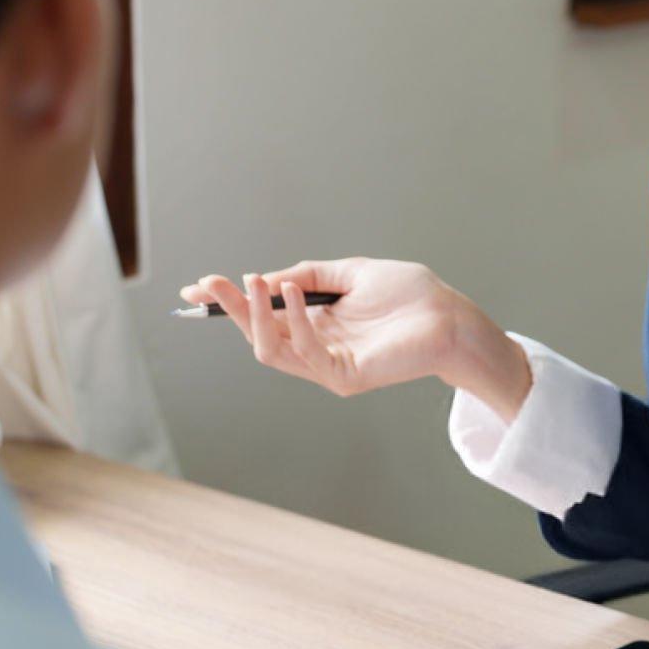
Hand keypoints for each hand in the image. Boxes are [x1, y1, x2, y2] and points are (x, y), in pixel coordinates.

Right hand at [178, 258, 531, 415]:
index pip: (261, 318)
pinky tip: (290, 290)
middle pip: (258, 334)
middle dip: (232, 308)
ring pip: (271, 350)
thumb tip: (264, 278)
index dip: (229, 304)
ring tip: (252, 281)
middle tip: (211, 284)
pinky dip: (294, 320)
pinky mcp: (343, 376)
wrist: (451, 316)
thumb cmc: (409, 295)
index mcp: (315, 324)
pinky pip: (306, 352)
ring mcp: (327, 365)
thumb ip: (309, 275)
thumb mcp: (350, 273)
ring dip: (255, 315)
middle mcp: (315, 347)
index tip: (198, 287)